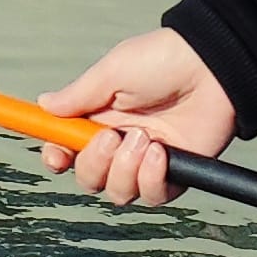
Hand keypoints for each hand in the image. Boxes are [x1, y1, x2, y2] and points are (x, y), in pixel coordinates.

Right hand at [35, 29, 236, 207]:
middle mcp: (120, 143)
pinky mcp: (175, 174)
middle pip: (89, 178)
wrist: (211, 66)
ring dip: (125, 170)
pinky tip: (161, 152)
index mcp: (100, 117)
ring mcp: (147, 161)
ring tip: (144, 139)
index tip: (56, 157)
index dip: (56, 157)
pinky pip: (152, 196)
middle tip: (112, 138)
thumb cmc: (162, 60)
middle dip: (93, 165)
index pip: (68, 148)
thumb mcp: (113, 71)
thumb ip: (79, 95)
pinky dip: (151, 178)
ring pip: (118, 193)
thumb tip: (44, 105)